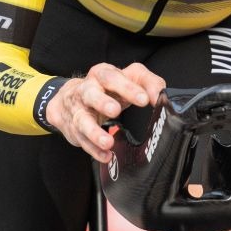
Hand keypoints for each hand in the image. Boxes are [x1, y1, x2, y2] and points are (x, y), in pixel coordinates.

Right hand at [45, 62, 165, 162]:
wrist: (70, 98)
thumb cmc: (107, 88)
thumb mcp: (129, 78)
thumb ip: (149, 83)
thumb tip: (160, 98)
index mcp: (101, 74)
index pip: (113, 77)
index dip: (128, 88)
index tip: (144, 99)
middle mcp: (86, 90)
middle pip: (91, 94)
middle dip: (102, 102)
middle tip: (115, 111)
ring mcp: (78, 110)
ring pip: (82, 120)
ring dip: (94, 132)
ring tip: (108, 142)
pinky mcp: (73, 128)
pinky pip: (82, 140)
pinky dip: (94, 149)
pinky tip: (106, 155)